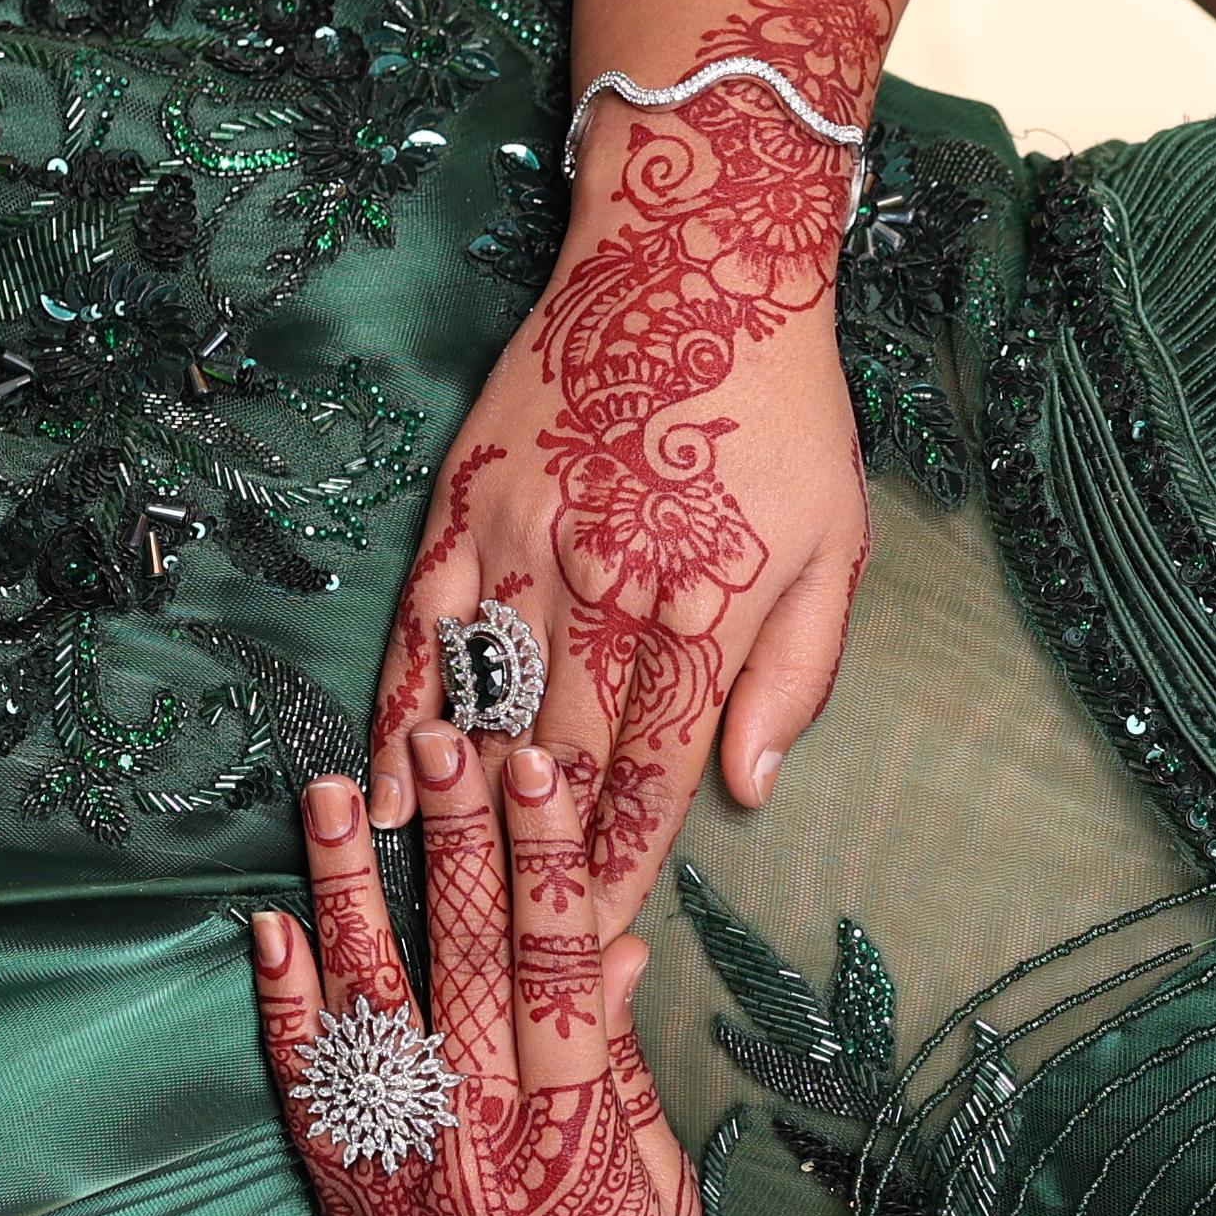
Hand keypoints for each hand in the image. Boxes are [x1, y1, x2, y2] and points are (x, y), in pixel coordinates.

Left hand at [252, 728, 742, 1215]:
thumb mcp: (653, 1174)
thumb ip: (617, 1059)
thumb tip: (608, 947)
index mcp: (572, 1121)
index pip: (557, 957)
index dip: (544, 855)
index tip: (532, 769)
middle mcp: (479, 1132)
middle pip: (464, 955)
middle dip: (453, 837)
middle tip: (436, 736)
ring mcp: (401, 1162)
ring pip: (369, 999)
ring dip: (351, 889)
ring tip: (333, 794)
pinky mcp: (346, 1193)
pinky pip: (304, 1083)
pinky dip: (283, 1005)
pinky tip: (269, 928)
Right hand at [385, 0, 884, 899]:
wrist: (696, 256)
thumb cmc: (780, 410)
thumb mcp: (833, 543)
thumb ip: (794, 676)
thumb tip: (745, 793)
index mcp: (705, 609)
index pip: (655, 776)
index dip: (621, 872)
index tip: (595, 951)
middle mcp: (609, 587)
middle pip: (561, 763)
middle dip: (537, 867)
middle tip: (510, 960)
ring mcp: (526, 543)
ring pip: (485, 707)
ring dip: (463, 810)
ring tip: (440, 901)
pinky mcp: (469, 502)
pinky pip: (420, 630)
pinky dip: (397, 715)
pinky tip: (383, 788)